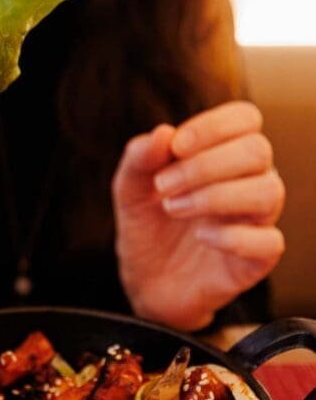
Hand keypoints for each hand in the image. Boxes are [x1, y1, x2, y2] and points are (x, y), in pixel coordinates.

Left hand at [113, 101, 284, 329]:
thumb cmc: (147, 226)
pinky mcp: (258, 259)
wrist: (145, 281)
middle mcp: (247, 181)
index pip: (245, 118)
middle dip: (205, 164)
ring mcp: (256, 220)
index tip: (177, 146)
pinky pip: (270, 241)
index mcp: (223, 153)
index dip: (214, 126)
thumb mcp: (129, 188)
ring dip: (215, 196)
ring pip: (268, 191)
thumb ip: (140, 157)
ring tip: (174, 208)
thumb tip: (162, 132)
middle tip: (164, 186)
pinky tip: (200, 237)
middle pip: (257, 151)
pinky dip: (233, 237)